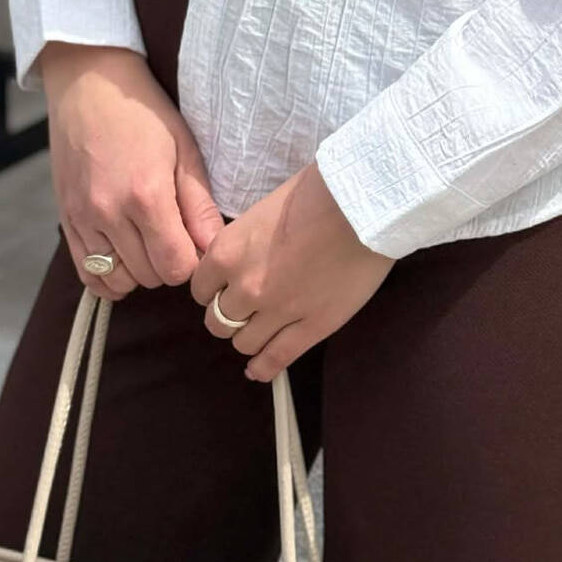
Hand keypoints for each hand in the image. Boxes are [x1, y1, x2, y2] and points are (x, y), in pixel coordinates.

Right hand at [39, 42, 224, 300]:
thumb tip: (213, 248)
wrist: (90, 85)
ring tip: (149, 242)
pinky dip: (108, 274)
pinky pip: (86, 272)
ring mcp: (82, 218)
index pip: (175, 267)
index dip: (193, 261)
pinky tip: (124, 256)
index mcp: (145, 195)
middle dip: (169, 263)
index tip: (196, 240)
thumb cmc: (145, 112)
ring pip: (117, 279)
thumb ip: (199, 205)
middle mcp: (109, 213)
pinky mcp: (65, 219)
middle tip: (176, 235)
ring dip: (140, 270)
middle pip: (149, 276)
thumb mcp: (185, 149)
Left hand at [190, 162, 395, 380]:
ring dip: (249, 336)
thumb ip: (245, 242)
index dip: (213, 289)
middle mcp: (245, 287)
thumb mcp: (263, 210)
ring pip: (243, 343)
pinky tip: (259, 368)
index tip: (225, 287)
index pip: (201, 289)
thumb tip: (243, 257)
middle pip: (218, 321)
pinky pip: (276, 359)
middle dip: (230, 315)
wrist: (359, 204)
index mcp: (228, 252)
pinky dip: (263, 368)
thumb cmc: (315, 193)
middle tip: (246, 307)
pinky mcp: (312, 327)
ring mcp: (278, 312)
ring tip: (262, 328)